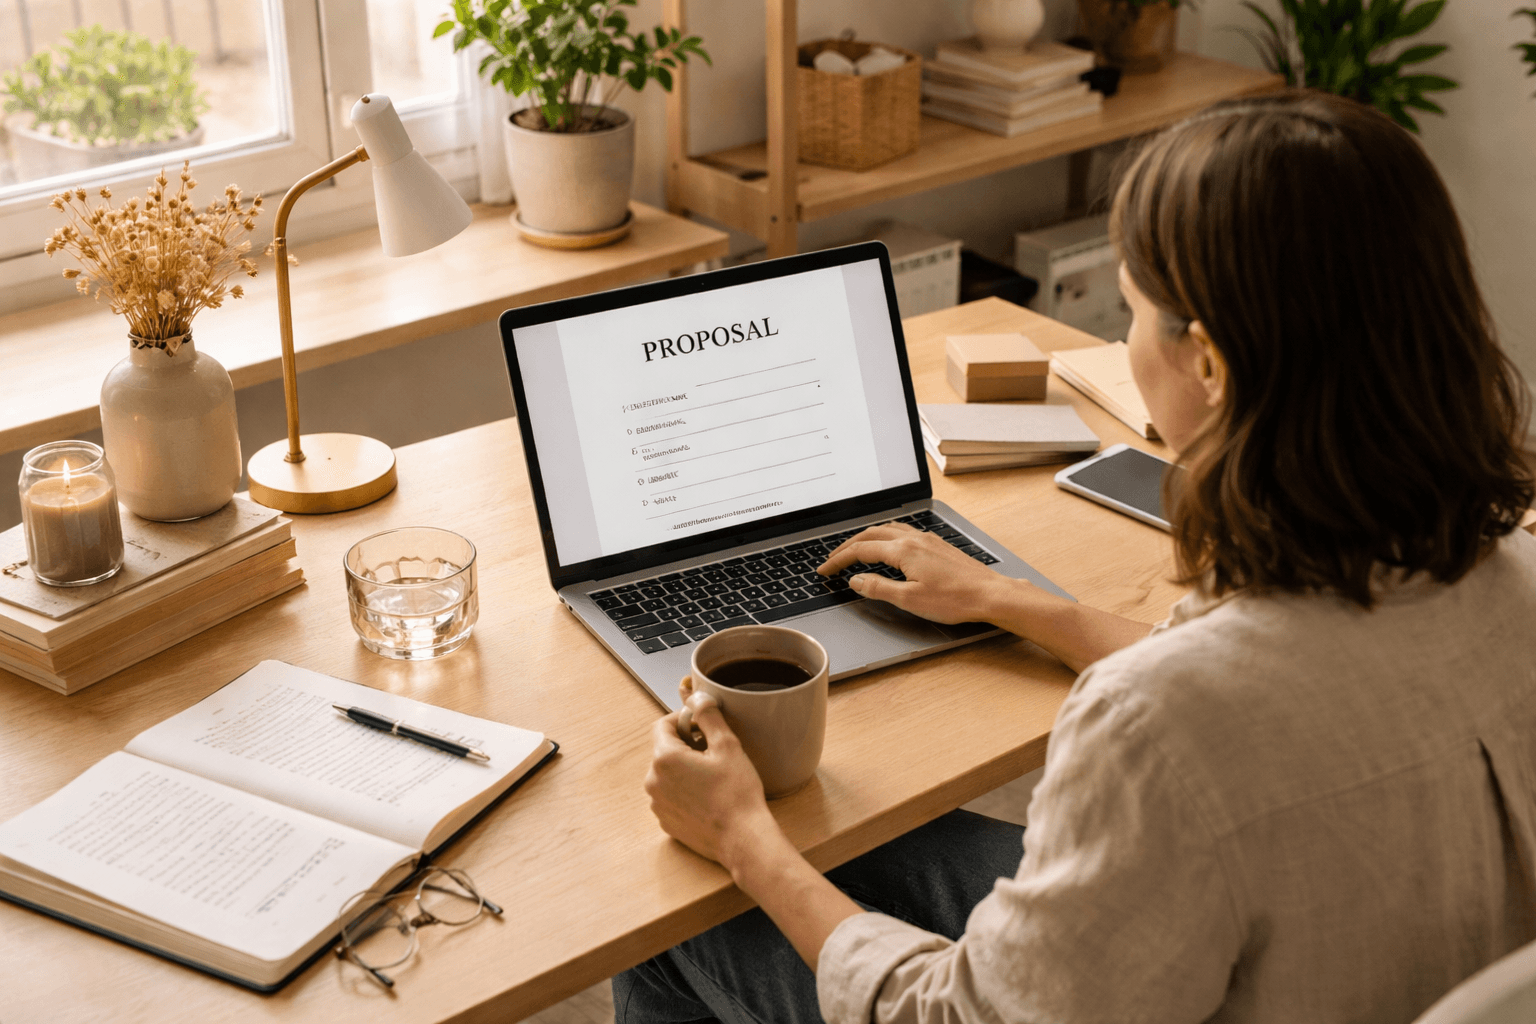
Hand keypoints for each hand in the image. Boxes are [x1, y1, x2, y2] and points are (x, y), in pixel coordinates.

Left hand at [645, 684, 778, 866]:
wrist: (742, 839)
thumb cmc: (737, 794)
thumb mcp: (727, 746)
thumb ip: (708, 716)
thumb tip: (697, 698)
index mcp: (664, 759)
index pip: (662, 725)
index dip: (682, 719)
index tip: (702, 725)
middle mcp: (653, 782)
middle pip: (664, 750)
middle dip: (685, 745)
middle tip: (713, 750)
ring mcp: (658, 805)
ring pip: (667, 774)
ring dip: (684, 769)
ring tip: (712, 776)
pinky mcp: (666, 822)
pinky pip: (670, 796)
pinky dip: (684, 791)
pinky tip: (708, 796)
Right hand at [818, 522, 1012, 623]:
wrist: (990, 594)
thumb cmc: (955, 599)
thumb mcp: (909, 600)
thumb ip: (878, 588)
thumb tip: (856, 580)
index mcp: (904, 550)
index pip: (861, 550)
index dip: (839, 560)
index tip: (825, 570)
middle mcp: (914, 538)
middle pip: (870, 534)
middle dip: (847, 546)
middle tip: (832, 560)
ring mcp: (927, 539)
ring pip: (887, 529)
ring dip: (866, 538)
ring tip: (854, 550)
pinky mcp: (937, 544)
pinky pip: (903, 532)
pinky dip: (885, 536)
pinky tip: (888, 546)